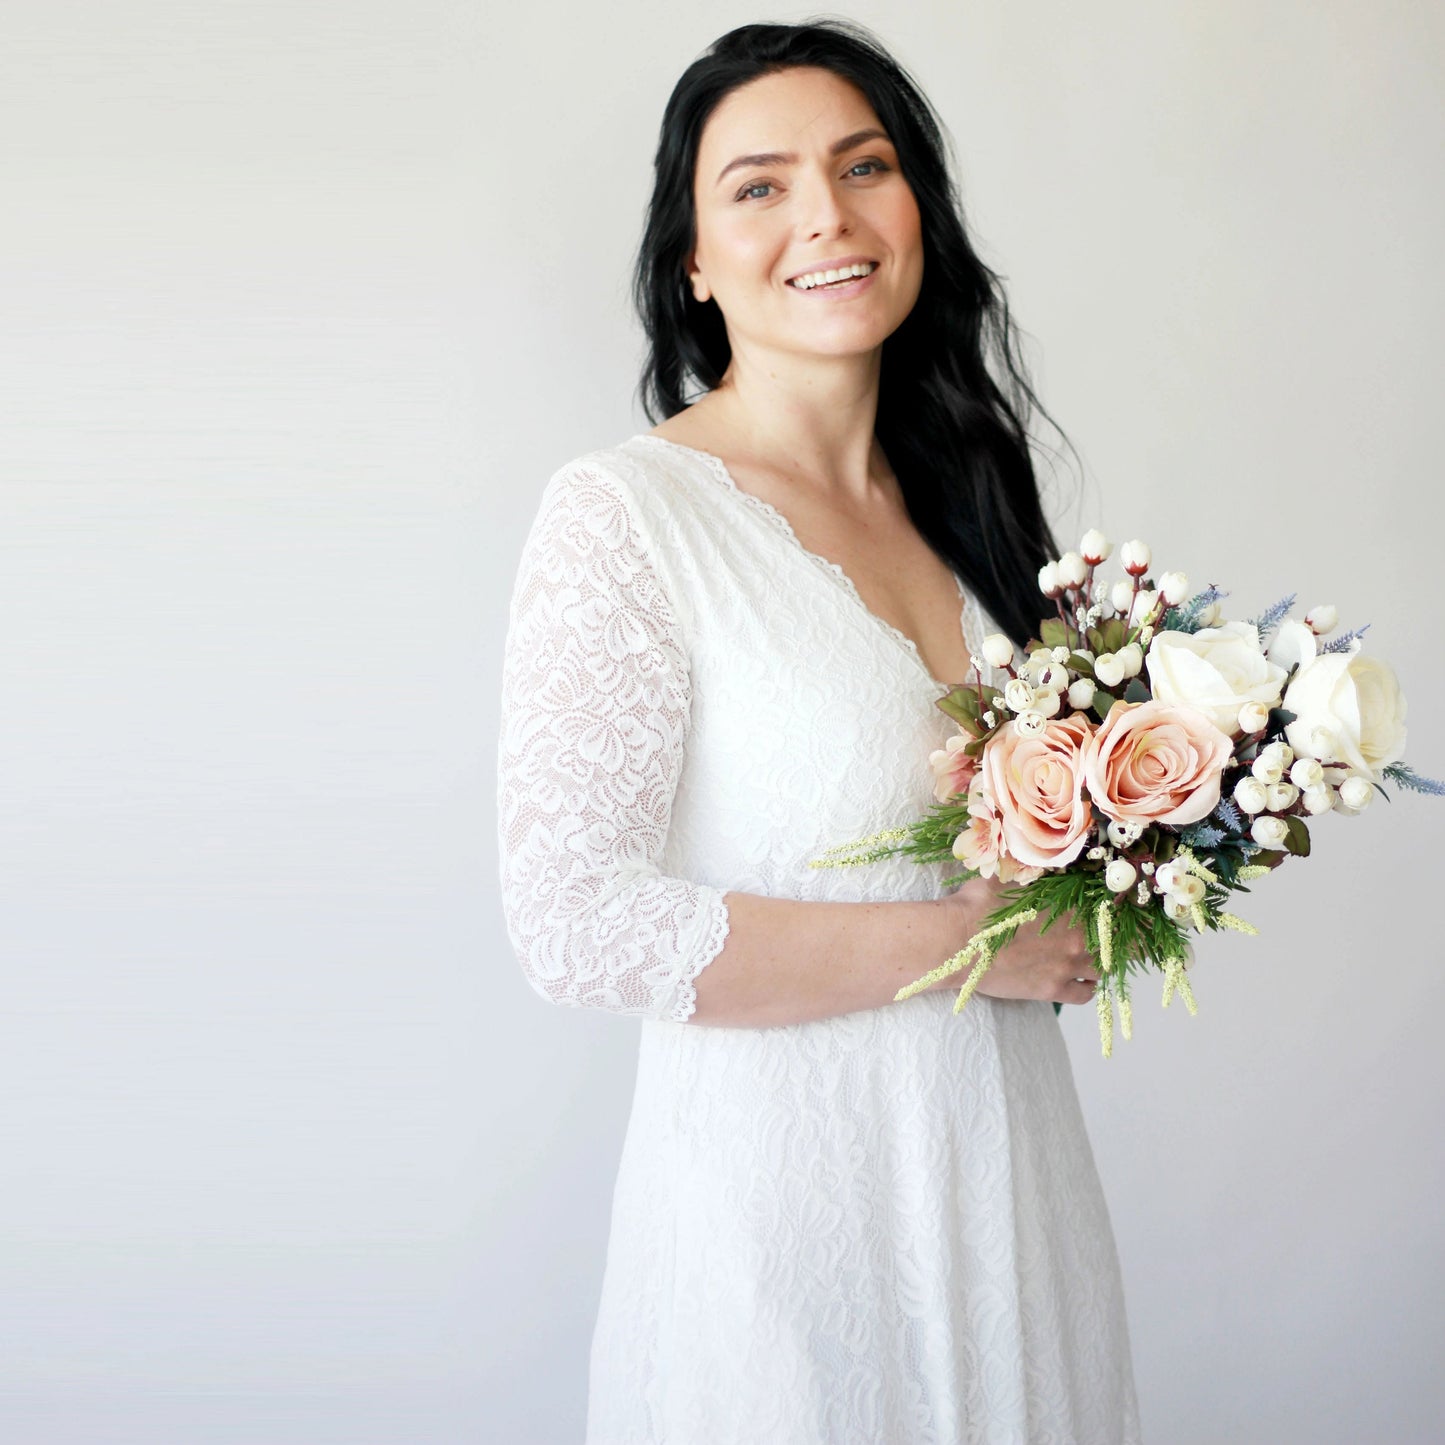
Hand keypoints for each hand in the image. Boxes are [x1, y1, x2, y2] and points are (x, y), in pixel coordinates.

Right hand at [932, 876, 1098, 1005]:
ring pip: (1102, 968)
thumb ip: (1034, 871)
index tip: (1108, 910)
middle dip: (1109, 936)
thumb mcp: (1009, 877)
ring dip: (1097, 961)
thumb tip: (1045, 859)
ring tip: (1085, 956)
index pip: (1109, 908)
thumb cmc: (979, 905)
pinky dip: (1086, 986)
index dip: (1111, 909)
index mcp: (1070, 905)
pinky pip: (1086, 994)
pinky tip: (1077, 979)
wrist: (957, 941)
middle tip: (1100, 934)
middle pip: (1114, 940)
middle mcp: (1076, 937)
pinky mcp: (1051, 989)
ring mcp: (1066, 966)